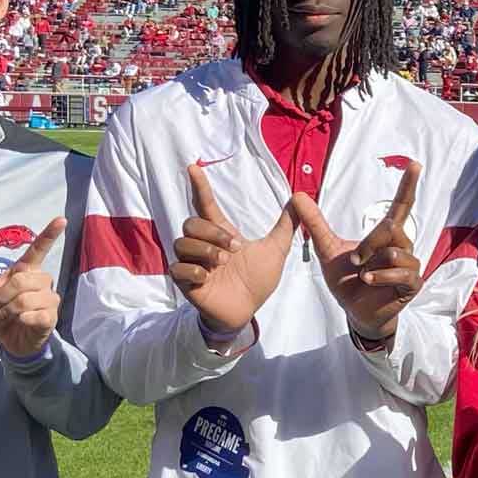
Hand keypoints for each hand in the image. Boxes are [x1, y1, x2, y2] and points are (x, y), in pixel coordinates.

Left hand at [0, 218, 66, 359]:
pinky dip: (17, 321)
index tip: (61, 219)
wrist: (10, 340)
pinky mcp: (50, 317)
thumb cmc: (0, 313)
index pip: (38, 249)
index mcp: (26, 271)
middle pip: (21, 280)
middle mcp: (41, 282)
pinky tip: (19, 324)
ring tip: (7, 318)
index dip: (50, 234)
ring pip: (24, 299)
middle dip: (2, 298)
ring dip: (7, 312)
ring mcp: (49, 299)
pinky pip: (31, 315)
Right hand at [170, 164, 295, 335]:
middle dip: (212, 233)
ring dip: (205, 251)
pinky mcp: (185, 282)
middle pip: (191, 223)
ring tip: (222, 263)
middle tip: (232, 249)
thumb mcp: (275, 249)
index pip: (205, 204)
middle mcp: (203, 246)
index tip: (194, 167)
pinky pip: (178, 268)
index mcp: (221, 234)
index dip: (200, 186)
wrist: (248, 310)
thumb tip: (299, 199)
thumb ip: (286, 226)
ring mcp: (192, 263)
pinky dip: (194, 271)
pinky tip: (208, 278)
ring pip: (182, 243)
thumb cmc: (257, 281)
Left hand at [291, 162, 421, 342]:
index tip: (414, 165)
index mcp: (386, 236)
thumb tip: (297, 195)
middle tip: (354, 259)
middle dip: (370, 242)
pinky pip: (402, 273)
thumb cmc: (347, 281)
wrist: (354, 312)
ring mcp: (409, 266)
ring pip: (396, 251)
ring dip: (373, 262)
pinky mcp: (411, 285)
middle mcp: (402, 246)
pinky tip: (368, 279)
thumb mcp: (327, 250)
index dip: (407, 185)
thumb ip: (315, 224)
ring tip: (361, 273)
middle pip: (392, 227)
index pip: (401, 206)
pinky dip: (380, 276)